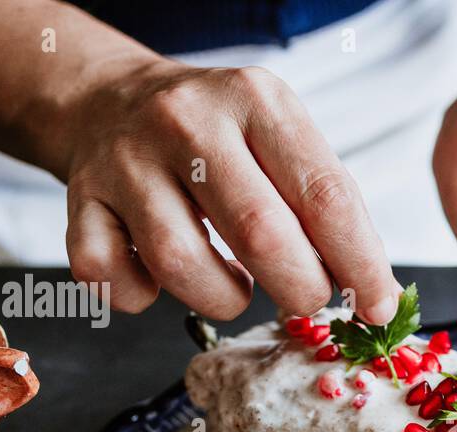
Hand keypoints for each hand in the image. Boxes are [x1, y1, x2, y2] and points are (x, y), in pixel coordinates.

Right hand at [62, 62, 399, 322]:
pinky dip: (142, 297)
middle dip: (298, 288)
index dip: (359, 264)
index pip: (324, 195)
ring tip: (236, 283)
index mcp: (256, 102)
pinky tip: (162, 277)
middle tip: (305, 297)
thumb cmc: (217, 137)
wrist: (108, 99)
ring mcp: (126, 161)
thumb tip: (371, 292)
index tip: (377, 307)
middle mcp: (188, 123)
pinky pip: (112, 277)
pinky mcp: (79, 201)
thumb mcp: (280, 138)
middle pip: (260, 233)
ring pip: (182, 263)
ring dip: (223, 297)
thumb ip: (325, 206)